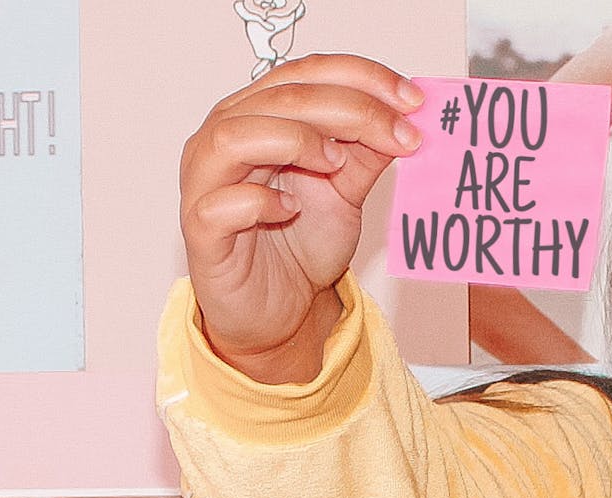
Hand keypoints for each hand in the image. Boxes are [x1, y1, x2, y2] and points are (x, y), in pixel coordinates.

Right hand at [179, 54, 422, 377]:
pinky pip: (220, 205)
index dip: (361, 78)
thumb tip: (408, 114)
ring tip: (336, 164)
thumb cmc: (299, 243)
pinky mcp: (200, 231)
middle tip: (397, 133)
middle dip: (350, 109)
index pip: (305, 72)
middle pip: (281, 98)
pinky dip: (260, 201)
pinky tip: (291, 209)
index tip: (411, 99)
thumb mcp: (348, 188)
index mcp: (259, 115)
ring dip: (295, 141)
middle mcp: (225, 138)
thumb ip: (369, 149)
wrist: (280, 311)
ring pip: (235, 137)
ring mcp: (205, 184)